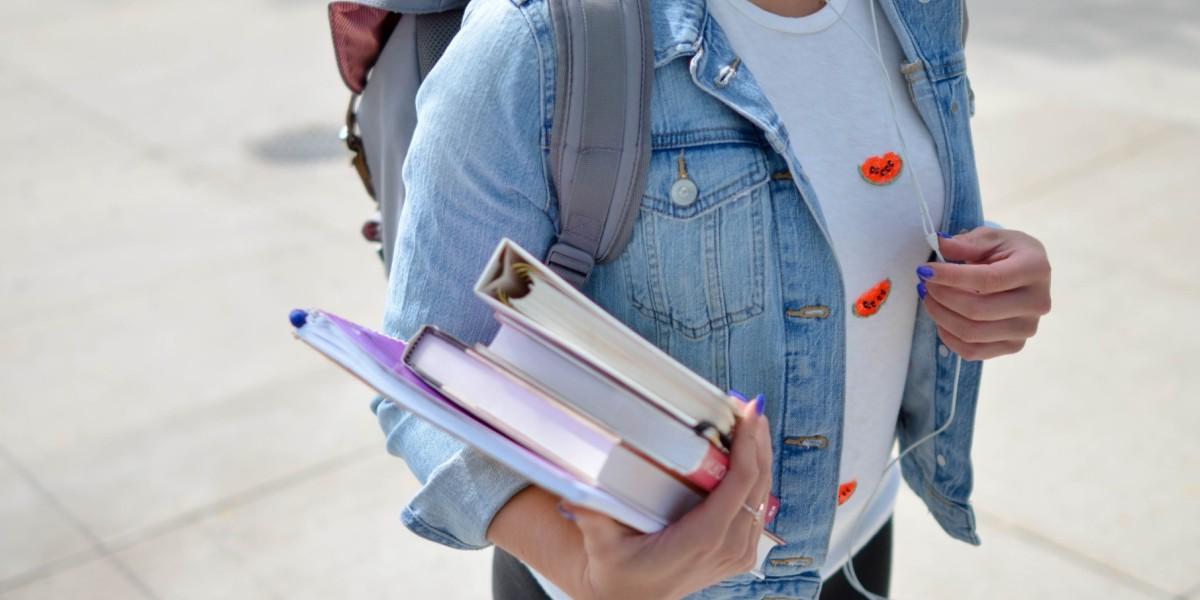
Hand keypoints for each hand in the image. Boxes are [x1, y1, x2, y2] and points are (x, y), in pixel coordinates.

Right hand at [562, 396, 772, 599]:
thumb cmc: (618, 570)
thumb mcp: (602, 544)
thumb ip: (592, 514)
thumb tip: (574, 486)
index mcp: (702, 538)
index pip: (739, 483)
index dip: (748, 444)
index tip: (747, 413)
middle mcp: (727, 547)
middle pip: (758, 483)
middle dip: (758, 440)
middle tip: (750, 406)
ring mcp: (737, 553)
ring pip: (763, 495)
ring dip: (760, 456)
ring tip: (751, 422)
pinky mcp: (739, 554)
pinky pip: (757, 509)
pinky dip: (756, 478)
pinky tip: (749, 455)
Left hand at [917, 227, 1051, 360]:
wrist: (1026, 273)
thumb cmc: (1007, 252)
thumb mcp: (990, 238)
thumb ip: (966, 243)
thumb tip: (940, 244)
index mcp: (1035, 269)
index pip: (988, 279)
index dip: (951, 277)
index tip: (925, 271)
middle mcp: (1037, 302)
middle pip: (977, 310)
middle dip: (942, 296)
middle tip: (924, 284)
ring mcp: (1026, 329)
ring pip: (972, 333)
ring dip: (940, 316)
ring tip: (929, 298)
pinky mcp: (1014, 346)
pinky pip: (973, 351)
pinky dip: (948, 336)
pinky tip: (940, 318)